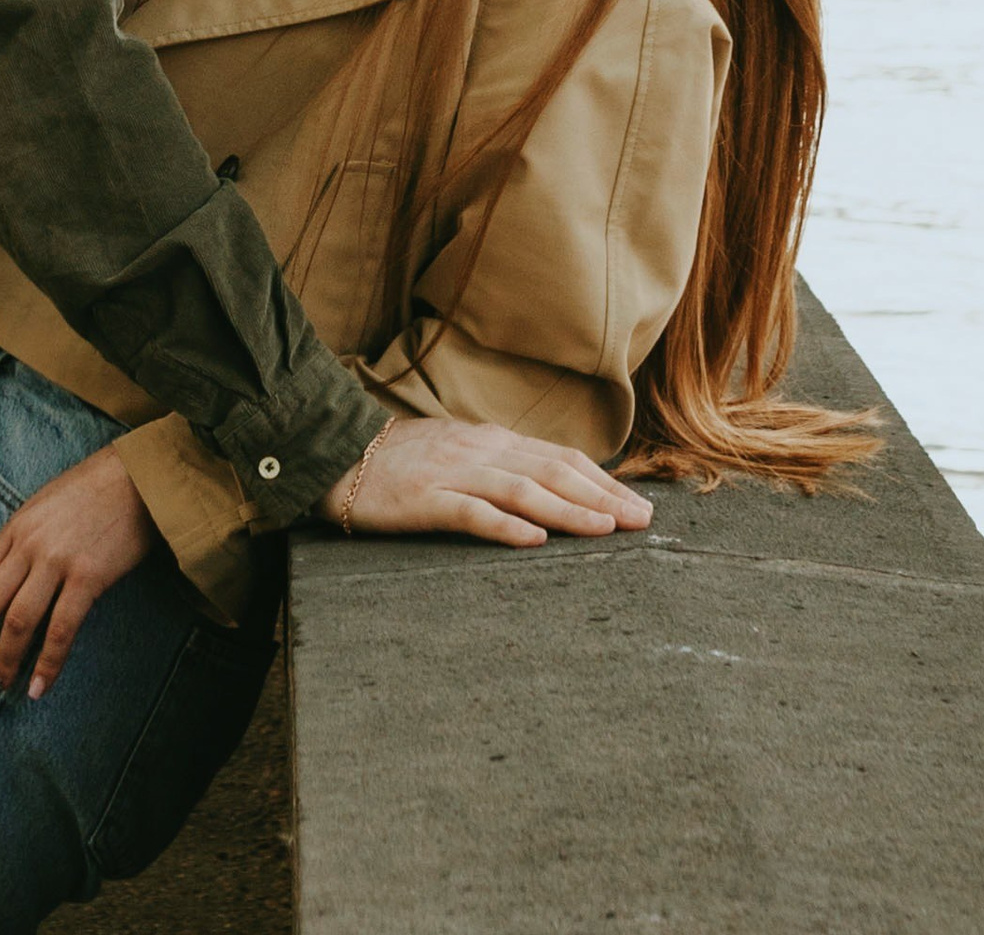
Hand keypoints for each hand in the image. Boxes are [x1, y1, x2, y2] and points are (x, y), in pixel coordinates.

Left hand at [0, 443, 158, 699]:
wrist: (136, 476)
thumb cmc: (92, 490)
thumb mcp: (44, 507)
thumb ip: (23, 540)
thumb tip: (6, 579)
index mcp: (16, 527)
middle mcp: (29, 545)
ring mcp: (57, 560)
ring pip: (18, 620)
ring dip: (3, 659)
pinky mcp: (88, 576)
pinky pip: (61, 628)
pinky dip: (47, 661)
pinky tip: (39, 686)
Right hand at [321, 416, 652, 547]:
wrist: (341, 456)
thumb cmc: (404, 462)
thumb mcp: (462, 454)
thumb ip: (502, 467)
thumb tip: (552, 488)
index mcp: (493, 441)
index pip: (560, 458)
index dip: (602, 480)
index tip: (637, 503)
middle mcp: (482, 451)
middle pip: (553, 472)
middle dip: (602, 496)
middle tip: (642, 520)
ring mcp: (455, 473)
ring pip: (523, 491)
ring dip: (569, 511)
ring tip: (606, 529)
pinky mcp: (427, 499)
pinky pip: (472, 513)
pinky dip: (506, 527)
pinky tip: (534, 541)